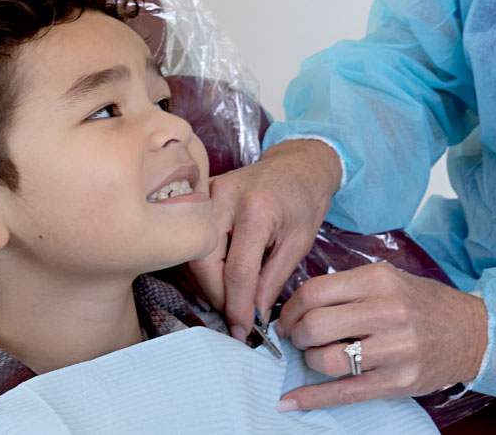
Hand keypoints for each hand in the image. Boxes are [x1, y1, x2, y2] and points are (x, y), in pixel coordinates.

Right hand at [186, 139, 340, 338]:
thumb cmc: (303, 200)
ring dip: (206, 284)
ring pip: (191, 253)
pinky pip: (192, 240)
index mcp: (255, 209)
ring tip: (228, 303)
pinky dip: (201, 267)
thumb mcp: (299, 243)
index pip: (238, 270)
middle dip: (216, 296)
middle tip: (234, 317)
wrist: (297, 164)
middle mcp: (223, 197)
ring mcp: (206, 194)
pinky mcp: (199, 197)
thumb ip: (273, 281)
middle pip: (204, 262)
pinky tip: (217, 282)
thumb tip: (253, 316)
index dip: (238, 306)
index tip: (243, 332)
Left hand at [274, 263, 489, 411]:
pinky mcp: (398, 381)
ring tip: (317, 357)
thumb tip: (299, 305)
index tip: (287, 318)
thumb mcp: (390, 280)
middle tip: (299, 338)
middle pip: (315, 326)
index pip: (314, 292)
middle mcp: (388, 312)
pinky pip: (344, 393)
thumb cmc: (424, 305)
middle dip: (297, 335)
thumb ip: (349, 288)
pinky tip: (291, 401)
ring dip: (311, 361)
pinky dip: (312, 398)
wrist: (473, 333)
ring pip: (327, 360)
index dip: (291, 308)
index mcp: (380, 280)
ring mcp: (395, 350)